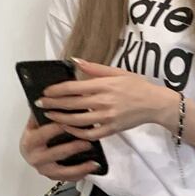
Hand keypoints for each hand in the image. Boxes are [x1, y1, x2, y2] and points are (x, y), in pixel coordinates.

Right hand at [19, 111, 99, 181]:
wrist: (31, 152)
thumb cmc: (35, 135)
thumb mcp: (35, 122)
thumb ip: (42, 112)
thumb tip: (53, 96)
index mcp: (29, 142)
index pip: (44, 133)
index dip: (58, 127)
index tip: (72, 122)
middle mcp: (35, 158)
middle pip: (56, 153)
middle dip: (73, 148)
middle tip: (87, 143)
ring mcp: (44, 170)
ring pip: (63, 171)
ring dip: (80, 167)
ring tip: (93, 162)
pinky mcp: (53, 177)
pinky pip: (68, 178)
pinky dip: (80, 174)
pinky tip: (91, 169)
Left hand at [34, 58, 173, 140]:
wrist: (154, 104)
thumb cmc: (136, 86)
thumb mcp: (117, 72)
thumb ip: (94, 68)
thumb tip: (74, 62)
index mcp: (103, 85)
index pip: (73, 88)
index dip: (56, 90)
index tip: (45, 91)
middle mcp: (103, 102)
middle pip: (71, 104)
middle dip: (53, 104)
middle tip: (40, 103)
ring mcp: (106, 118)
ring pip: (77, 121)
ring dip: (60, 119)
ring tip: (49, 116)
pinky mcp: (111, 130)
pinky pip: (89, 134)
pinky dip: (76, 132)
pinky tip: (68, 128)